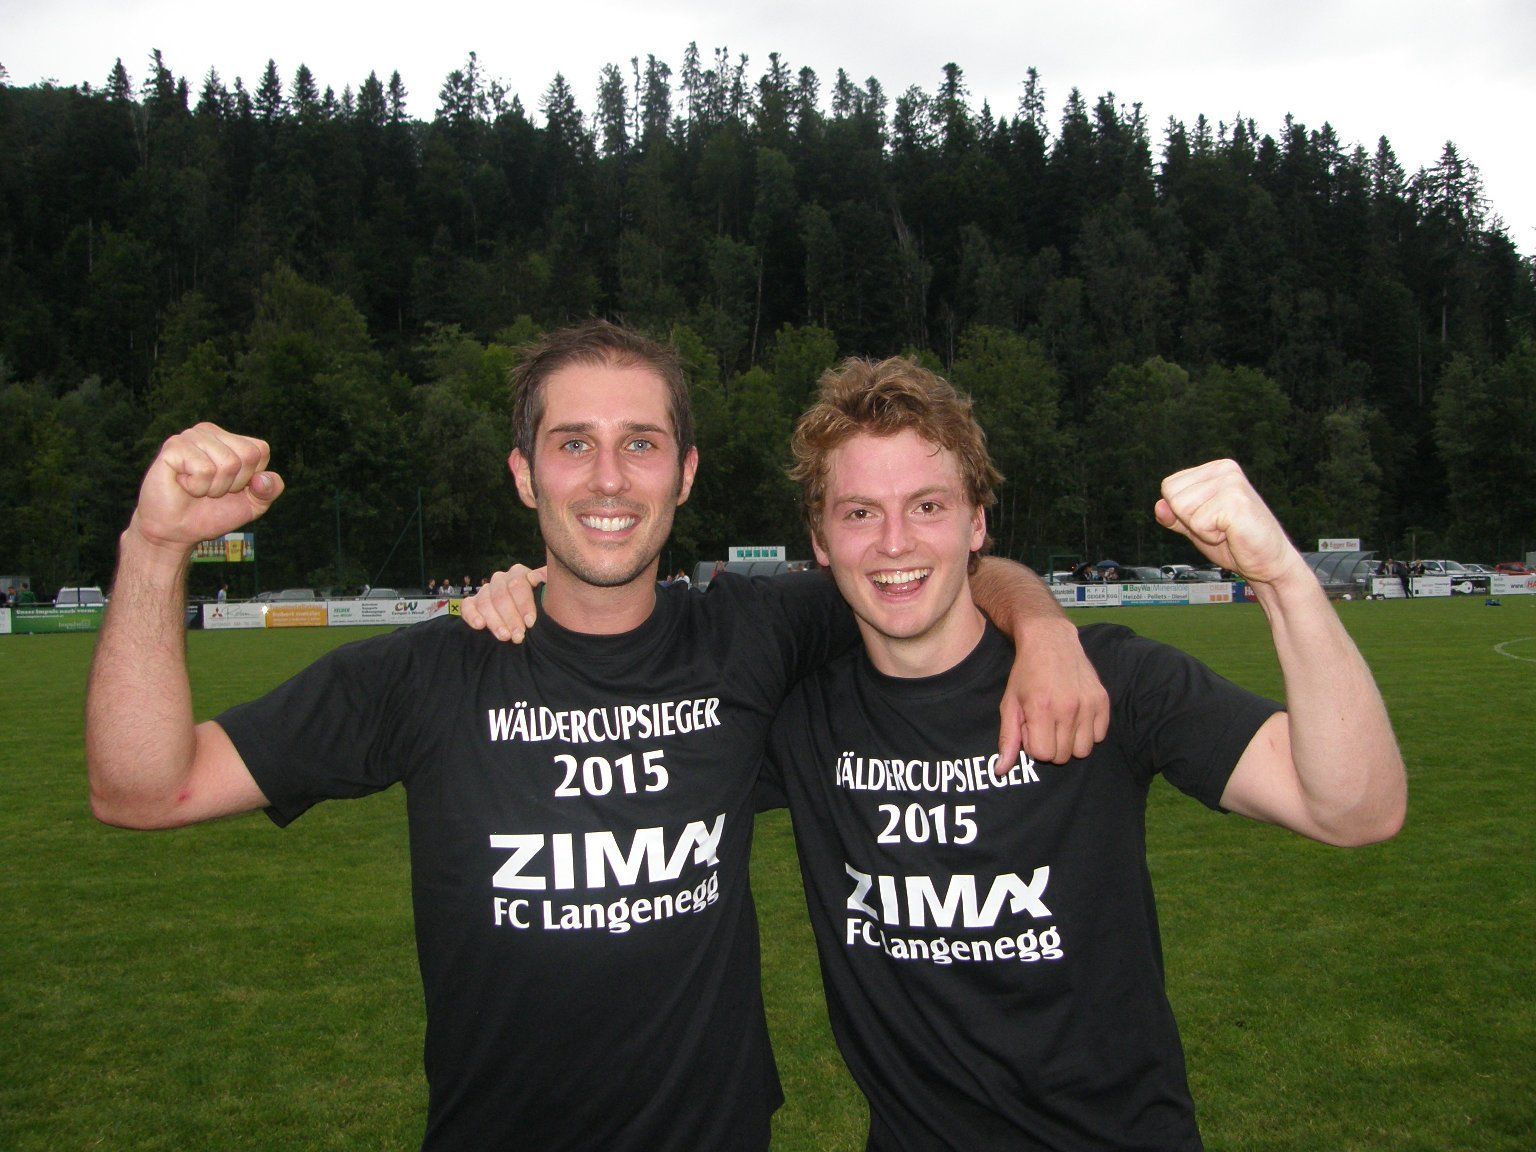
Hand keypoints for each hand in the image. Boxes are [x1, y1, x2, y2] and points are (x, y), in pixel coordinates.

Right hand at [131, 424, 283, 554]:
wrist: (177, 531)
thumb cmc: (213, 514)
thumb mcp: (253, 505)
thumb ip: (270, 489)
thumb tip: (263, 478)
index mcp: (230, 439)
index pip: (261, 450)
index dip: (250, 478)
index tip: (230, 488)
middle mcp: (210, 431)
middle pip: (247, 456)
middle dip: (233, 484)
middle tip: (210, 490)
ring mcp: (190, 436)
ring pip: (227, 464)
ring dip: (213, 487)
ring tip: (196, 488)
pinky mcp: (173, 446)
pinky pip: (204, 469)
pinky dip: (197, 486)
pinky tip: (182, 484)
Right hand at [461, 565, 546, 641]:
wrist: (526, 619)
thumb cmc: (541, 605)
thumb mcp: (549, 593)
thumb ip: (547, 582)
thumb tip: (539, 578)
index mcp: (519, 573)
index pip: (518, 584)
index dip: (524, 604)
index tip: (530, 622)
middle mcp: (501, 579)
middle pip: (501, 595)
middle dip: (511, 618)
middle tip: (518, 636)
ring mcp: (485, 590)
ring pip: (485, 602)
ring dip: (495, 621)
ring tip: (505, 637)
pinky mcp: (472, 602)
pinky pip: (467, 606)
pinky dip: (472, 615)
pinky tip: (480, 626)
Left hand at [998, 616, 1109, 768]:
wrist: (1051, 641)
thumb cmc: (1026, 674)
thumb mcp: (1009, 704)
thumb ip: (1008, 739)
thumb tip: (1000, 771)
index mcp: (1041, 709)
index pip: (1042, 754)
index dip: (1034, 745)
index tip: (1030, 729)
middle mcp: (1068, 708)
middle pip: (1063, 756)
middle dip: (1051, 746)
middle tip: (1045, 724)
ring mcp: (1088, 704)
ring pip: (1083, 750)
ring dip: (1070, 743)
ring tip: (1060, 723)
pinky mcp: (1103, 700)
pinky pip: (1100, 736)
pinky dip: (1088, 732)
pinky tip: (1075, 716)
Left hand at [1155, 460, 1305, 587]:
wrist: (1267, 562)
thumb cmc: (1234, 543)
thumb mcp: (1196, 526)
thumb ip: (1175, 516)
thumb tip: (1158, 506)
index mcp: (1215, 469)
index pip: (1169, 486)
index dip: (1181, 512)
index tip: (1209, 519)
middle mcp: (1224, 469)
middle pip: (1172, 496)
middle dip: (1189, 520)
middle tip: (1219, 527)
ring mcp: (1231, 482)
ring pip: (1182, 509)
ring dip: (1201, 529)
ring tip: (1226, 529)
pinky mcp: (1235, 501)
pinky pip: (1198, 523)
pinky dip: (1210, 537)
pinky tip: (1231, 534)